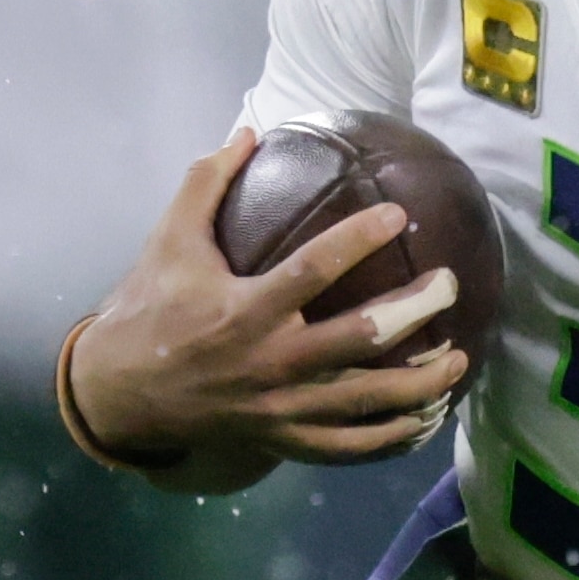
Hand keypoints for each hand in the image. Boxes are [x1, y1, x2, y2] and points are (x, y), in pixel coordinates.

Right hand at [71, 129, 472, 480]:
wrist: (120, 395)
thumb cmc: (150, 310)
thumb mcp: (169, 242)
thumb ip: (205, 184)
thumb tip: (247, 131)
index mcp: (244, 310)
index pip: (314, 270)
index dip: (359, 239)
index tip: (399, 214)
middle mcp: (270, 362)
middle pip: (359, 340)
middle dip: (413, 311)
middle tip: (448, 285)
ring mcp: (280, 408)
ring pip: (365, 401)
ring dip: (420, 382)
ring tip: (458, 358)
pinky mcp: (283, 440)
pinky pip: (349, 448)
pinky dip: (393, 438)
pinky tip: (427, 420)